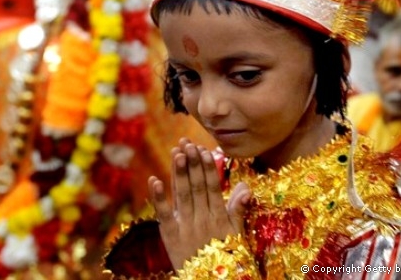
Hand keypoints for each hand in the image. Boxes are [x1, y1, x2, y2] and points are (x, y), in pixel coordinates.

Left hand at [149, 138, 249, 269]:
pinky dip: (158, 197)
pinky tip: (154, 180)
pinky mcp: (170, 236)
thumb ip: (238, 211)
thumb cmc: (224, 258)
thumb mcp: (236, 236)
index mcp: (219, 217)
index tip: (203, 150)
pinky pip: (164, 214)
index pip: (212, 187)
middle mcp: (202, 219)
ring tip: (177, 152)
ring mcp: (186, 227)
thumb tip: (246, 188)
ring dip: (179, 173)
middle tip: (188, 143)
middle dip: (192, 164)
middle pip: (196, 186)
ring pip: (182, 195)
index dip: (207, 167)